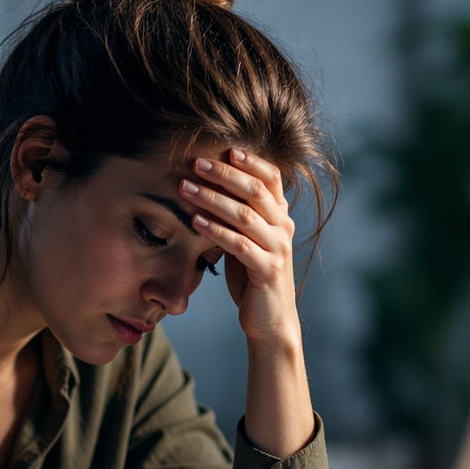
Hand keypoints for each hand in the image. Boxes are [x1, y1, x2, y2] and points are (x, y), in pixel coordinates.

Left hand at [178, 149, 299, 350]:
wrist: (270, 319)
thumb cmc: (253, 276)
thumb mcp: (247, 238)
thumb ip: (238, 215)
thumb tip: (209, 186)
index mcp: (280, 216)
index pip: (271, 178)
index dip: (250, 161)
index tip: (225, 149)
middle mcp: (283, 228)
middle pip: (255, 191)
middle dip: (224, 174)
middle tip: (195, 163)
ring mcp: (278, 248)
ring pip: (245, 215)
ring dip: (212, 199)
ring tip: (185, 188)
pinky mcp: (267, 269)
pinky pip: (239, 244)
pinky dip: (216, 231)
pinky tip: (196, 222)